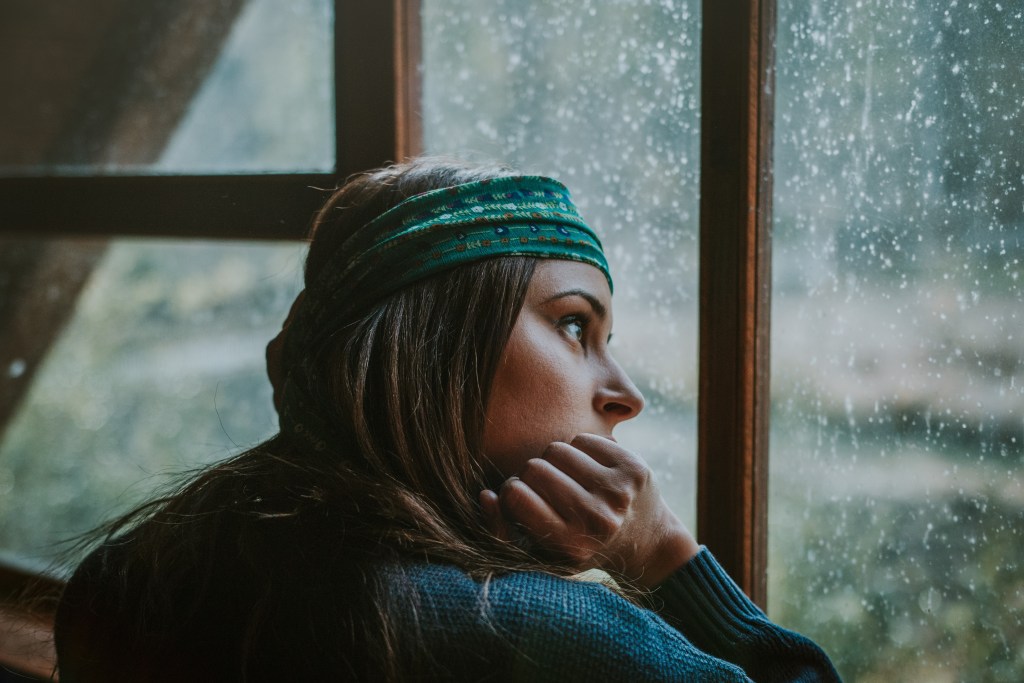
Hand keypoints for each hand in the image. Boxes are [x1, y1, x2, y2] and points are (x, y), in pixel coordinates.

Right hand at [480, 434, 699, 587]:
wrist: (647, 543)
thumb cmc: (582, 548)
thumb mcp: (541, 552)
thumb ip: (503, 530)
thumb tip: (486, 495)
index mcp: (570, 544)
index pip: (515, 494)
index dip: (511, 492)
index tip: (522, 499)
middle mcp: (597, 519)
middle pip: (534, 467)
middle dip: (531, 474)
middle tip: (545, 488)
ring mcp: (618, 491)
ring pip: (557, 448)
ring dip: (554, 460)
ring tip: (565, 478)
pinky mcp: (634, 467)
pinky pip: (583, 438)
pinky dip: (578, 450)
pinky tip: (587, 469)